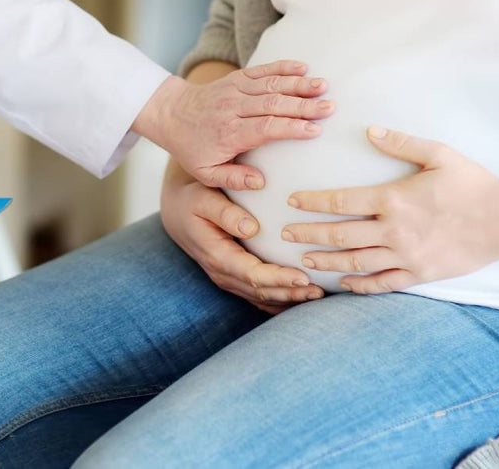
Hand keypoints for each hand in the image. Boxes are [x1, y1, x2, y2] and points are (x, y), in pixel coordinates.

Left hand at [136, 61, 332, 189]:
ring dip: (299, 84)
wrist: (170, 114)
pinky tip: (303, 68)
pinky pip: (262, 70)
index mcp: (228, 133)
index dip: (291, 128)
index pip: (265, 128)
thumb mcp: (205, 173)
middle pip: (273, 104)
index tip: (315, 130)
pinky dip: (283, 67)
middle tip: (330, 108)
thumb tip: (260, 182)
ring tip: (324, 86)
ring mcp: (235, 90)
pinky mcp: (236, 78)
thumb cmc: (191, 147)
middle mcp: (233, 109)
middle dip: (303, 105)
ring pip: (271, 84)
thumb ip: (233, 179)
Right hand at [161, 164, 322, 313]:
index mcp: (216, 255)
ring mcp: (228, 279)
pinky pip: (258, 296)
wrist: (178, 210)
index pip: (252, 274)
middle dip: (290, 293)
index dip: (279, 278)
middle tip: (320, 291)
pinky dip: (280, 299)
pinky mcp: (234, 279)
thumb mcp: (203, 198)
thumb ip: (225, 212)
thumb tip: (251, 228)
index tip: (304, 276)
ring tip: (317, 296)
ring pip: (261, 298)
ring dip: (288, 299)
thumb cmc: (193, 199)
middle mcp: (222, 273)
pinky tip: (300, 298)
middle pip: (260, 291)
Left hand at [282, 127, 498, 294]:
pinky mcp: (419, 274)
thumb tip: (369, 131)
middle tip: (284, 235)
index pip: (341, 201)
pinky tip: (344, 283)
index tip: (292, 202)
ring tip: (304, 261)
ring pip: (356, 262)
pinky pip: (383, 283)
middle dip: (308, 235)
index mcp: (394, 199)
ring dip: (327, 262)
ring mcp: (406, 256)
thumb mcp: (439, 154)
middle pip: (340, 235)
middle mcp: (394, 231)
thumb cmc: (473, 184)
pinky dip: (360, 285)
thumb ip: (401, 143)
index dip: (313, 202)